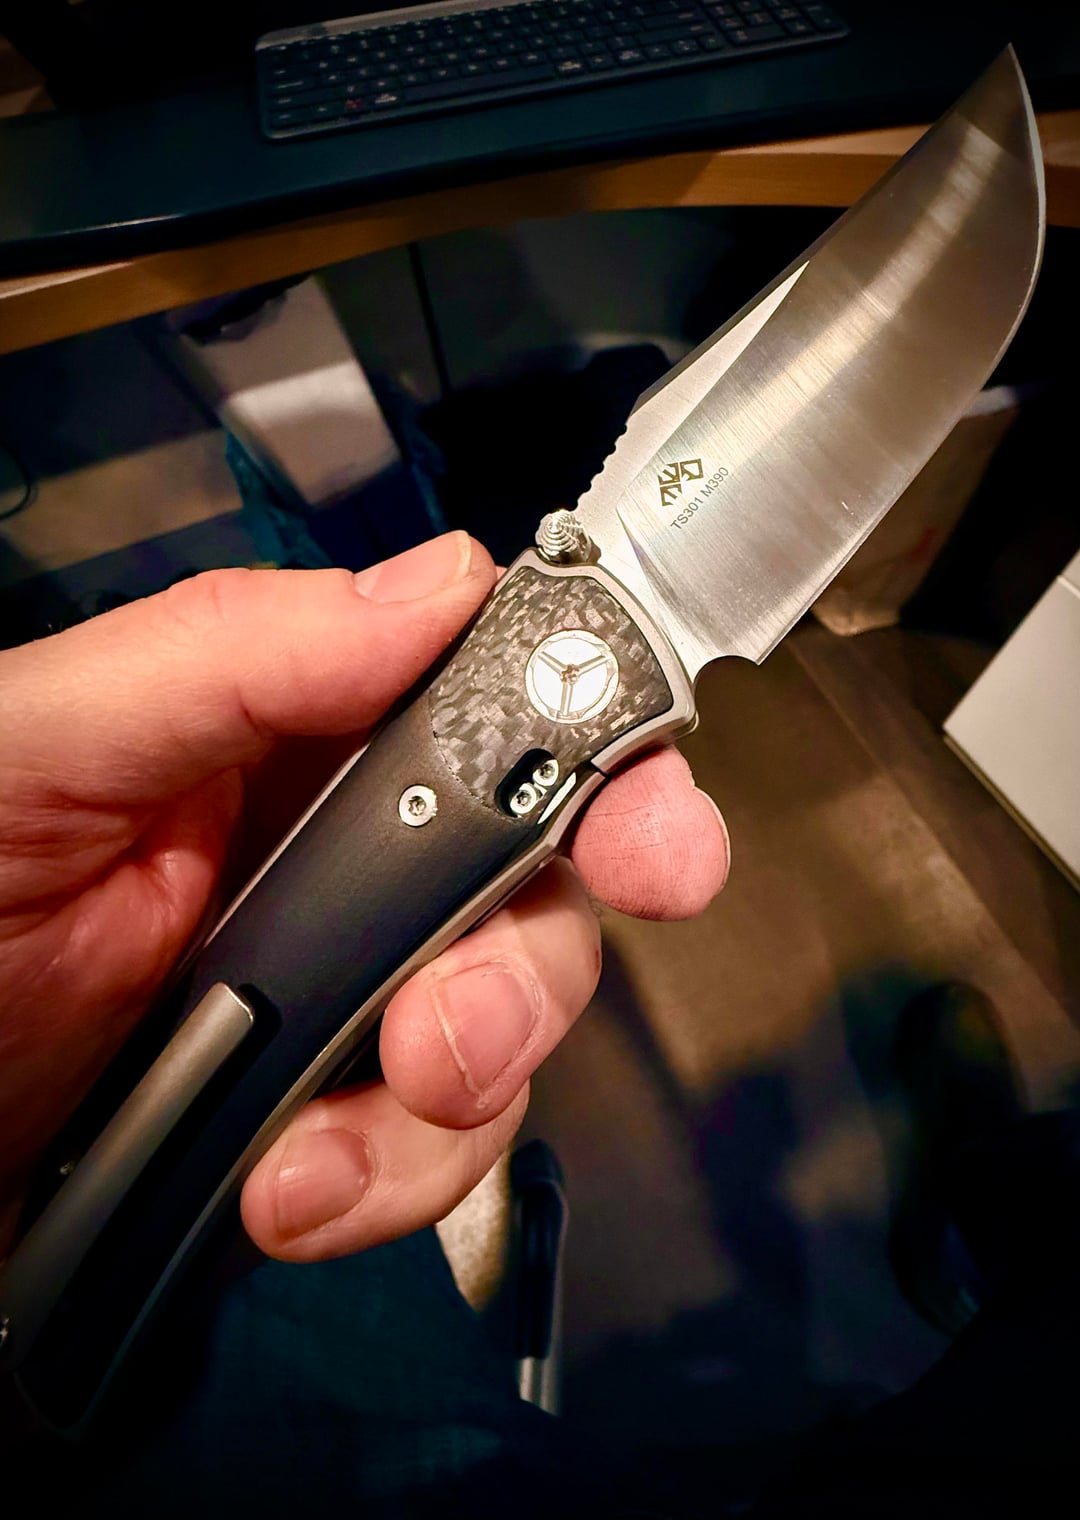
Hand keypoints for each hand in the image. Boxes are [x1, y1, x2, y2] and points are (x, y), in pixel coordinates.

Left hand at [0, 533, 727, 1261]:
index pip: (497, 703)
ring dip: (452, 1092)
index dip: (603, 753)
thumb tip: (442, 589)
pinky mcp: (330, 1109)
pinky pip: (435, 1146)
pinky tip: (285, 1192)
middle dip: (530, 966)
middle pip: (539, 881)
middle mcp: (346, 848)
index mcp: (293, 731)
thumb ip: (236, 656)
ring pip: (507, 1023)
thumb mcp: (49, 745)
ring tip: (320, 1145)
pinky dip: (386, 1182)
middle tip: (460, 1033)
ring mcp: (346, 987)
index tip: (645, 839)